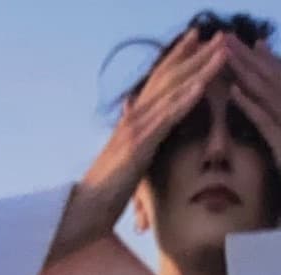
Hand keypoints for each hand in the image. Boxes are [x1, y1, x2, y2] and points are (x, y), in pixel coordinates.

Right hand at [50, 29, 227, 260]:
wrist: (84, 209)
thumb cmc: (103, 189)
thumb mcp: (120, 154)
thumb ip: (129, 129)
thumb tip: (129, 106)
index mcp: (132, 120)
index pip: (158, 81)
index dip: (177, 58)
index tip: (196, 38)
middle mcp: (133, 118)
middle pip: (167, 78)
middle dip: (194, 55)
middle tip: (219, 35)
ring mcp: (135, 130)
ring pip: (171, 93)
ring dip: (198, 71)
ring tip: (221, 52)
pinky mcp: (138, 147)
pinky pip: (165, 120)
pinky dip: (184, 101)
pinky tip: (201, 86)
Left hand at [225, 36, 280, 168]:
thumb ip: (279, 127)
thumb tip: (258, 109)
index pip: (278, 81)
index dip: (263, 61)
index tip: (246, 45)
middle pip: (269, 79)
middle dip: (247, 58)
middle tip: (226, 37)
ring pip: (266, 92)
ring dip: (245, 71)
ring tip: (225, 54)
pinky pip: (265, 120)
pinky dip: (250, 104)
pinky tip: (234, 92)